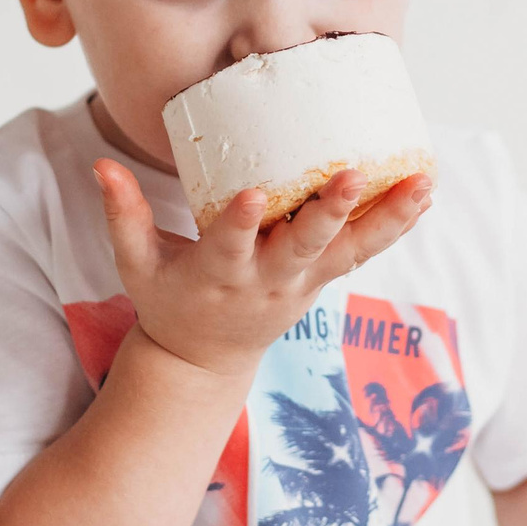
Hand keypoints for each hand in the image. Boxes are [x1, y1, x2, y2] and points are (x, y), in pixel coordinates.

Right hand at [94, 162, 431, 376]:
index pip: (230, 245)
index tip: (253, 193)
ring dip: (388, 217)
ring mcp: (302, 283)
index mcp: (218, 274)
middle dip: (329, 211)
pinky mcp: (323, 280)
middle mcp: (267, 280)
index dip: (241, 221)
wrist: (204, 361)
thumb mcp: (137, 265)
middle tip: (354, 174)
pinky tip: (425, 192)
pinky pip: (366, 252)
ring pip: (351, 251)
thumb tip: (101, 164)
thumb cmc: (169, 301)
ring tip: (423, 182)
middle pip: (303, 246)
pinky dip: (396, 224)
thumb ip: (123, 214)